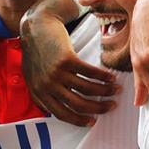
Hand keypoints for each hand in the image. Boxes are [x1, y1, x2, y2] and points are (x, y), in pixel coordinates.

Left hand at [21, 8, 117, 126]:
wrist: (36, 27)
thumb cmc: (36, 52)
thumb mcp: (32, 76)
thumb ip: (42, 94)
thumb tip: (52, 111)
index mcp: (39, 93)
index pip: (61, 114)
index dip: (79, 120)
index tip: (93, 120)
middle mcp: (47, 85)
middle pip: (78, 104)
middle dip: (98, 108)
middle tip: (110, 106)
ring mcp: (56, 73)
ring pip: (86, 89)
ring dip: (105, 92)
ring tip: (115, 91)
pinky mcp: (66, 59)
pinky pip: (90, 73)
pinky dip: (103, 77)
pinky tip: (112, 78)